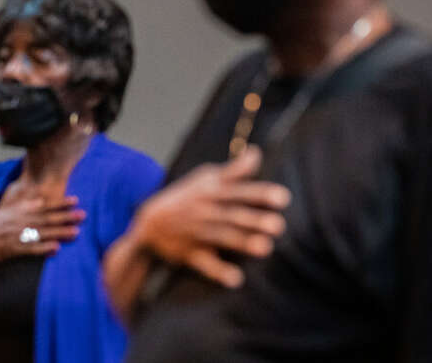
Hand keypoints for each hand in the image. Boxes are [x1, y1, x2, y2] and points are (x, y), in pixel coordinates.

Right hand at [0, 196, 83, 266]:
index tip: (76, 200)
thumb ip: (23, 206)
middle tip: (83, 215)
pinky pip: (31, 249)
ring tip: (76, 232)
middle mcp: (20, 222)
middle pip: (47, 219)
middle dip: (66, 217)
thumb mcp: (6, 211)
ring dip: (60, 233)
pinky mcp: (13, 250)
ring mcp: (17, 236)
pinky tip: (56, 248)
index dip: (60, 203)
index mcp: (18, 211)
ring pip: (43, 233)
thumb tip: (39, 200)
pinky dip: (44, 248)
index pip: (44, 206)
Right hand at [132, 146, 290, 286]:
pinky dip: (218, 272)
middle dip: (254, 220)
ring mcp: (196, 233)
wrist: (147, 223)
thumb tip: (257, 152)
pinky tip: (236, 280)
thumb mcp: (205, 178)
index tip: (283, 198)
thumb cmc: (185, 197)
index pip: (239, 191)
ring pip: (221, 237)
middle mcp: (205, 211)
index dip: (260, 194)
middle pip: (232, 215)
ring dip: (242, 243)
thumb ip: (234, 170)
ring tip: (266, 248)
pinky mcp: (189, 254)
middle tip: (279, 225)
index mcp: (211, 192)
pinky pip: (204, 264)